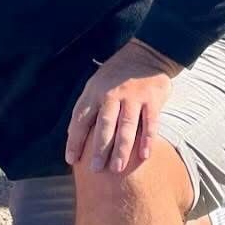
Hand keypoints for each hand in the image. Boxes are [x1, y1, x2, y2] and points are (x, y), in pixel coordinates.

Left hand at [65, 42, 175, 172]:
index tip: (71, 160)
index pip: (81, 118)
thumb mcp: (96, 84)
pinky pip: (150, 122)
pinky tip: (144, 156)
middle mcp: (112, 94)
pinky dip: (148, 139)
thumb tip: (72, 136)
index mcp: (94, 91)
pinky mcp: (153, 98)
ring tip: (117, 168)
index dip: (75, 140)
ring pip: (126, 125)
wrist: (147, 54)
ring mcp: (134, 96)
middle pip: (104, 124)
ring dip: (121, 148)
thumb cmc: (116, 76)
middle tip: (95, 170)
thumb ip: (87, 108)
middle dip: (99, 148)